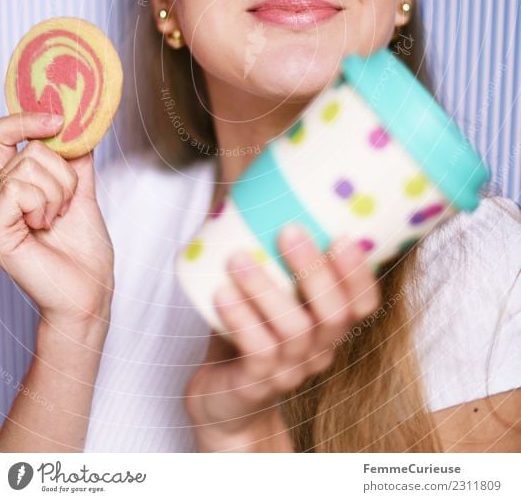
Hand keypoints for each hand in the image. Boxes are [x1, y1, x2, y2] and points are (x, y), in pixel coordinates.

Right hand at [0, 112, 113, 332]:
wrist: (90, 287)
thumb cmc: (83, 247)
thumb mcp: (81, 189)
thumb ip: (73, 156)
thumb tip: (76, 121)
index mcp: (8, 185)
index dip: (23, 120)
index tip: (58, 120)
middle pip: (27, 149)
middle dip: (62, 172)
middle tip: (65, 201)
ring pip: (27, 166)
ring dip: (58, 192)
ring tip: (55, 219)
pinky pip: (19, 189)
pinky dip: (45, 203)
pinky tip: (44, 226)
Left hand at [184, 224, 381, 450]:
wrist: (222, 398)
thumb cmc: (249, 332)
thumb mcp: (269, 293)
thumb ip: (272, 254)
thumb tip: (260, 186)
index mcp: (330, 326)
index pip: (363, 304)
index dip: (358, 273)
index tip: (342, 235)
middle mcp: (319, 350)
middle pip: (333, 315)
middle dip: (315, 270)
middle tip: (289, 231)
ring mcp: (290, 371)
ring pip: (293, 331)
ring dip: (265, 290)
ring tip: (238, 259)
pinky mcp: (257, 384)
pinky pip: (257, 352)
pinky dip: (241, 321)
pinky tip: (221, 294)